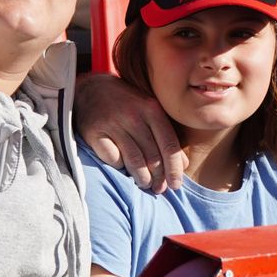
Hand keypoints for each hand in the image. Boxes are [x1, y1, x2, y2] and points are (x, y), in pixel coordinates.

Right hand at [76, 73, 186, 191]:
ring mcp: (113, 124)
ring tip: (144, 183)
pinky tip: (122, 167)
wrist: (93, 88)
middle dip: (158, 177)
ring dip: (142, 178)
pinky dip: (119, 167)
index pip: (169, 145)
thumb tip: (183, 165)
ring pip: (134, 161)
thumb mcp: (150, 112)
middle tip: (158, 188)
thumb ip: (166, 136)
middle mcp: (134, 115)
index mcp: (152, 109)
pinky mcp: (95, 132)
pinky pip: (112, 158)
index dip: (174, 169)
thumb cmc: (127, 104)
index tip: (175, 185)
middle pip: (152, 156)